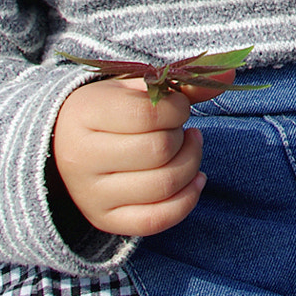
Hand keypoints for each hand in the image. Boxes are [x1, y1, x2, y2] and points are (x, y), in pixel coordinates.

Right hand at [51, 70, 233, 237]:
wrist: (65, 144)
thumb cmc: (111, 109)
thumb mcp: (139, 87)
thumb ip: (185, 82)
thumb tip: (230, 75)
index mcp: (84, 114)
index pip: (148, 113)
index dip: (177, 108)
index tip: (176, 106)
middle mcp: (80, 158)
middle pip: (159, 151)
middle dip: (182, 137)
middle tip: (179, 129)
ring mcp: (90, 194)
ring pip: (163, 185)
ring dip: (191, 163)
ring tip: (188, 147)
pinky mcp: (105, 220)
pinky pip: (157, 219)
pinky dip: (187, 200)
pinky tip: (196, 179)